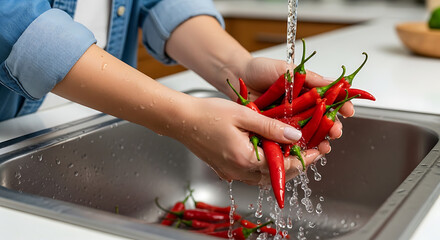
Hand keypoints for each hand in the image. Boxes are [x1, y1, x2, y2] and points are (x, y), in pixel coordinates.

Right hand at [174, 96, 302, 184]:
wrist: (180, 120)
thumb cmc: (207, 114)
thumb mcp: (244, 115)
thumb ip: (271, 127)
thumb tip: (295, 136)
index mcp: (246, 159)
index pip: (284, 166)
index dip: (304, 158)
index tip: (317, 150)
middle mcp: (239, 171)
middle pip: (277, 175)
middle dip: (296, 164)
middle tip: (309, 150)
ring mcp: (231, 172)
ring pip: (264, 176)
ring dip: (281, 166)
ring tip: (292, 150)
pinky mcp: (225, 168)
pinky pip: (251, 173)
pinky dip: (265, 165)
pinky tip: (268, 152)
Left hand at [221, 57, 354, 182]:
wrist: (238, 76)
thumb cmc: (261, 69)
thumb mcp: (288, 69)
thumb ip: (310, 77)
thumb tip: (334, 83)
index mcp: (308, 93)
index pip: (330, 102)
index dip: (341, 107)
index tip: (349, 111)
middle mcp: (301, 109)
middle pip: (322, 122)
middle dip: (332, 129)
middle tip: (336, 132)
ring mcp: (288, 122)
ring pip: (308, 135)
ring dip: (319, 143)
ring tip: (324, 147)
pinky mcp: (275, 131)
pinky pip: (287, 142)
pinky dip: (296, 149)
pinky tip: (304, 153)